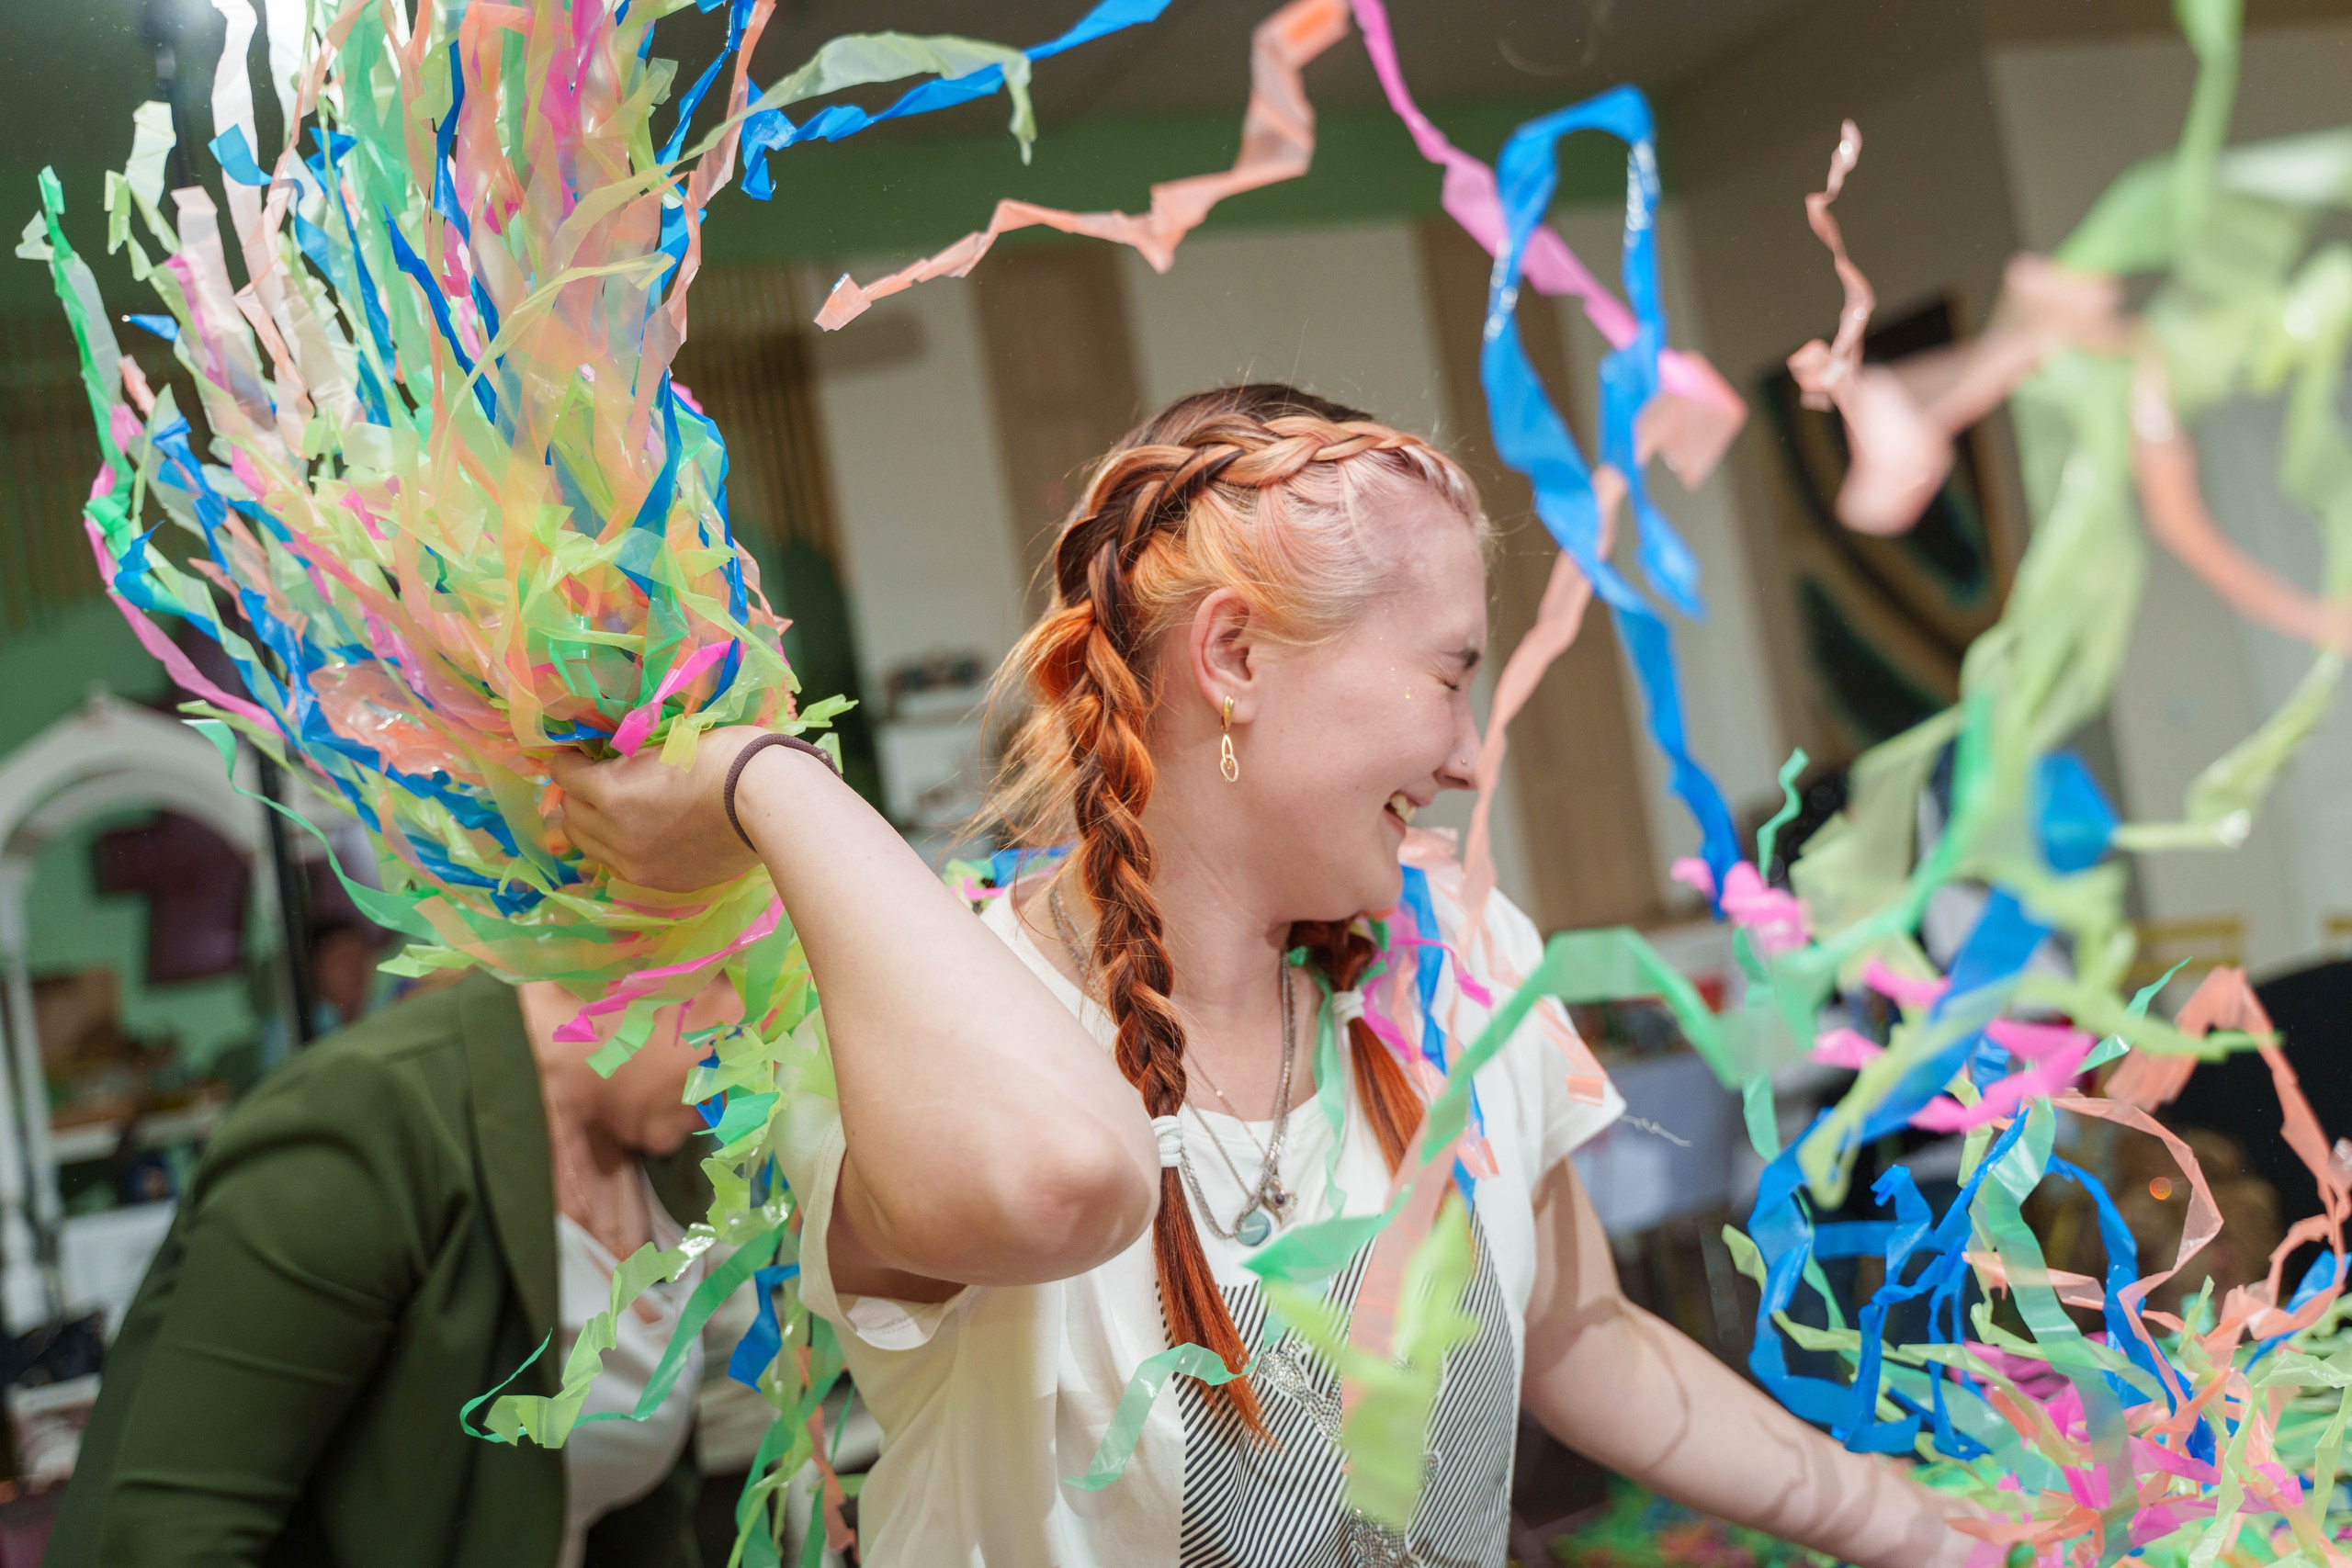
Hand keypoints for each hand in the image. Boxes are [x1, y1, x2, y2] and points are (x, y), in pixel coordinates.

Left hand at [549, 727, 774, 891]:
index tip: (581, 754)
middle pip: (571, 815)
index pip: (564, 775)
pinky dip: (619, 848)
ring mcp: (637, 864)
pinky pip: (620, 866)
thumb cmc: (725, 756)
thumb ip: (630, 757)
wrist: (767, 802)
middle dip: (577, 794)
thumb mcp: (667, 742)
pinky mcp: (661, 881)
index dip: (570, 761)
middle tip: (594, 780)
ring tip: (612, 811)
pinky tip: (639, 833)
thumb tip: (612, 759)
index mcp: (611, 793)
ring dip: (592, 825)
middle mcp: (615, 834)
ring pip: (589, 846)